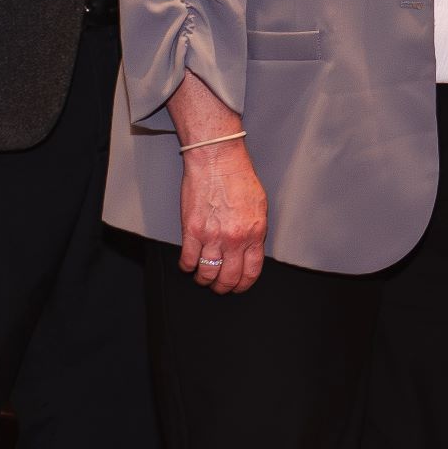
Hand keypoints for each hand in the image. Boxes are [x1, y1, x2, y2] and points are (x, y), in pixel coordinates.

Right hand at [179, 138, 266, 294]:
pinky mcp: (191, 231)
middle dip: (224, 287)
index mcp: (254, 233)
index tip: (239, 286)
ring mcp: (211, 237)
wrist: (217, 161)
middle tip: (220, 287)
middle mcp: (234, 239)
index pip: (250, 272)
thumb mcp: (259, 206)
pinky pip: (188, 261)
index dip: (243, 284)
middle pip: (228, 278)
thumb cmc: (238, 177)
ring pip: (206, 274)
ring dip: (204, 279)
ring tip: (203, 277)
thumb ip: (255, 231)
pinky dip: (187, 267)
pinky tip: (190, 264)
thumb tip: (251, 250)